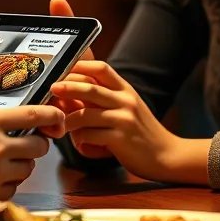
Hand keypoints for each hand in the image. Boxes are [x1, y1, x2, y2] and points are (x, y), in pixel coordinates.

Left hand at [51, 60, 181, 180]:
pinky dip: (80, 139)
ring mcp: (124, 119)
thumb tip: (71, 91)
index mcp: (125, 89)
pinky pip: (91, 135)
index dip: (80, 65)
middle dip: (68, 86)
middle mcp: (125, 100)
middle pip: (90, 88)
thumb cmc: (141, 131)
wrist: (167, 155)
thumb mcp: (127, 107)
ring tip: (61, 124)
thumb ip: (104, 98)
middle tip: (52, 87)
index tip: (63, 67)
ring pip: (86, 114)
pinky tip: (78, 143)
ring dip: (69, 120)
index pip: (101, 68)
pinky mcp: (121, 139)